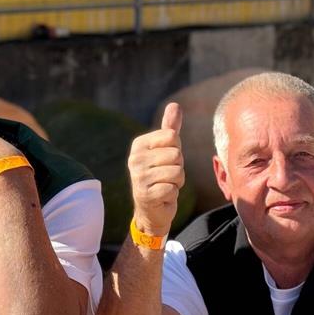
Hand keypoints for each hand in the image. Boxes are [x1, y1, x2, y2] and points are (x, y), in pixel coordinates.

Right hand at [128, 102, 184, 236]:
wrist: (150, 209)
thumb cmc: (160, 175)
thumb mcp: (165, 150)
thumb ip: (170, 129)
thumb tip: (175, 105)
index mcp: (139, 144)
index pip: (173, 137)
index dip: (177, 150)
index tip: (166, 161)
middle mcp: (135, 159)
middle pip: (176, 155)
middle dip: (178, 167)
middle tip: (166, 176)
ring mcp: (138, 177)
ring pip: (177, 172)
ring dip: (177, 182)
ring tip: (165, 185)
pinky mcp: (145, 195)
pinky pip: (173, 189)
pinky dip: (173, 194)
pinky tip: (162, 196)